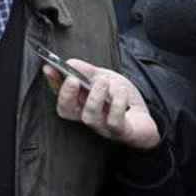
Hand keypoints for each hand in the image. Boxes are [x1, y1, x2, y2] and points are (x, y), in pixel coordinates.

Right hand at [44, 59, 159, 148]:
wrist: (145, 119)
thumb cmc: (122, 100)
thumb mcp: (105, 79)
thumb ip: (87, 72)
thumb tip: (69, 62)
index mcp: (80, 104)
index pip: (60, 93)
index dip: (53, 82)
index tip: (49, 67)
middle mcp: (87, 117)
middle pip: (66, 111)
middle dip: (66, 94)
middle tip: (73, 79)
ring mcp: (102, 127)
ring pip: (89, 116)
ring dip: (95, 96)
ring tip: (104, 82)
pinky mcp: (120, 132)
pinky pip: (114, 121)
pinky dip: (117, 103)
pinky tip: (122, 92)